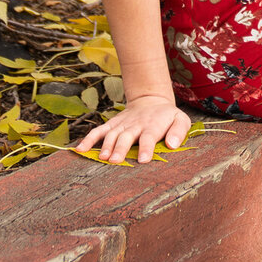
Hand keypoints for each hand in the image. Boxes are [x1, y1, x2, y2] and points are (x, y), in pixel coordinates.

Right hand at [76, 92, 192, 164]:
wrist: (150, 101)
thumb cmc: (167, 116)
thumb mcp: (181, 119)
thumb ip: (179, 131)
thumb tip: (173, 144)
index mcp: (153, 124)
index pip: (149, 136)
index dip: (146, 147)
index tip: (143, 159)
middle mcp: (136, 124)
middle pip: (127, 136)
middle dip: (121, 148)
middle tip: (115, 161)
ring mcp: (122, 124)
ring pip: (112, 134)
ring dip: (106, 145)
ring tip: (102, 158)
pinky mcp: (112, 124)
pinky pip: (99, 131)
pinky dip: (89, 139)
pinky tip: (80, 149)